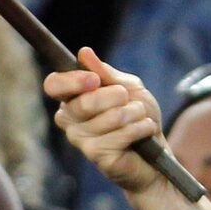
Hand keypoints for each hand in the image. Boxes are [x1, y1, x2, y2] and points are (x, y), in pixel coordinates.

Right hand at [45, 48, 165, 196]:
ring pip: (110, 117)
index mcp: (72, 98)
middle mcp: (70, 120)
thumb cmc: (138, 116)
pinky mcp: (97, 156)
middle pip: (84, 101)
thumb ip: (106, 73)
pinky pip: (121, 134)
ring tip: (139, 119)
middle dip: (116, 96)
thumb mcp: (127, 87)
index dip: (72, 81)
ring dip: (135, 113)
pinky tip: (144, 132)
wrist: (156, 152)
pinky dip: (141, 128)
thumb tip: (84, 53)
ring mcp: (81, 141)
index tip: (94, 79)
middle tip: (128, 100)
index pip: (54, 85)